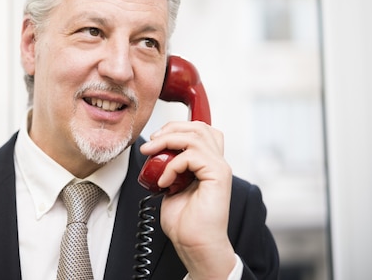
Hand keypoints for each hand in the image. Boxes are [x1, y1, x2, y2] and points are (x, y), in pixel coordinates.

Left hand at [139, 121, 235, 279]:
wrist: (195, 245)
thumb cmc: (186, 222)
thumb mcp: (172, 185)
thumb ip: (169, 166)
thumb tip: (156, 154)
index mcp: (208, 163)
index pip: (199, 130)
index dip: (177, 127)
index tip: (156, 139)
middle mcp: (217, 162)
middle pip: (199, 127)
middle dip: (170, 129)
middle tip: (152, 143)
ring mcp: (219, 168)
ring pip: (195, 136)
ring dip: (167, 142)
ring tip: (152, 156)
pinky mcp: (217, 176)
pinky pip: (191, 155)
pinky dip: (171, 165)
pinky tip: (164, 181)